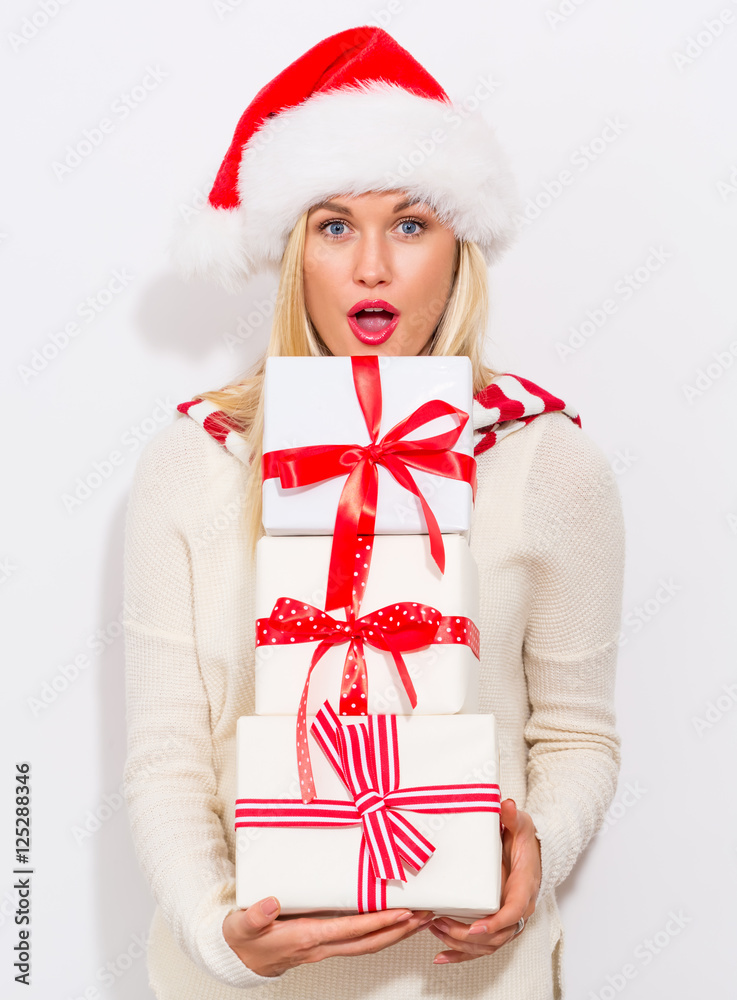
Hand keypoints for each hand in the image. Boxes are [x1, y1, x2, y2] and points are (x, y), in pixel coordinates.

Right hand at [223, 897, 434, 976]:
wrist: (239, 957)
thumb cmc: (244, 938)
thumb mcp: (243, 925)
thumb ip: (256, 915)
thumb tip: (269, 903)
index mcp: (307, 938)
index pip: (351, 931)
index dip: (378, 923)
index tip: (401, 913)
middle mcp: (321, 946)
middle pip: (369, 943)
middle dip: (399, 931)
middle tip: (425, 916)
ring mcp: (325, 947)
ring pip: (368, 944)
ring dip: (395, 933)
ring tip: (419, 919)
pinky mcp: (324, 943)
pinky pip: (359, 941)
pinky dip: (380, 933)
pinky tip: (392, 922)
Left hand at [429, 798, 541, 965]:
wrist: (534, 852)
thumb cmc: (525, 840)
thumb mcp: (521, 825)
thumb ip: (513, 817)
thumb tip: (507, 805)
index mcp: (524, 887)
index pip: (513, 912)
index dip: (495, 923)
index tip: (476, 927)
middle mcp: (519, 909)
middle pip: (496, 936)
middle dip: (467, 936)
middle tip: (440, 923)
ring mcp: (509, 921)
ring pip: (487, 946)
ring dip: (460, 945)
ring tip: (434, 930)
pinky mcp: (498, 925)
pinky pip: (481, 947)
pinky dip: (461, 955)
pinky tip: (441, 957)